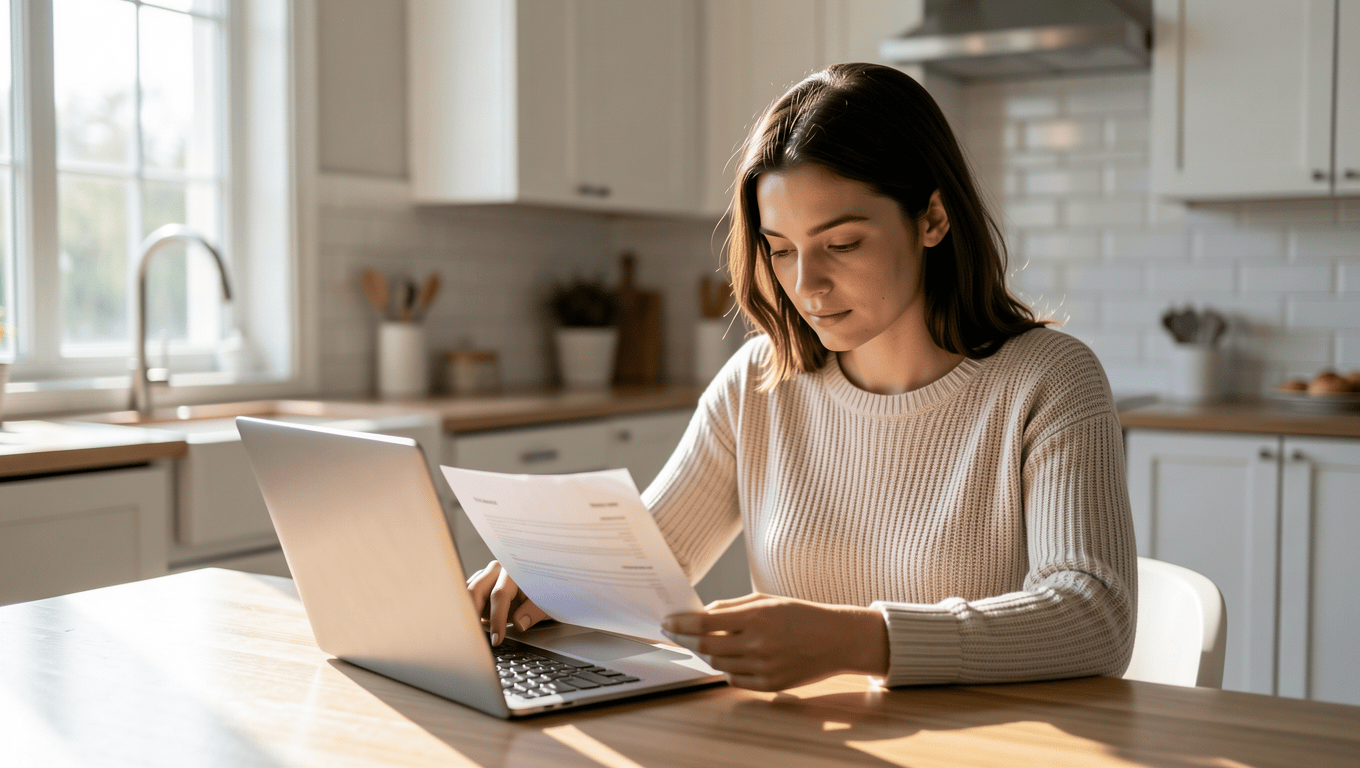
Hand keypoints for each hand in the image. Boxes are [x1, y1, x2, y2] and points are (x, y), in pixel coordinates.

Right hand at [466, 560, 549, 644]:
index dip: (497, 619)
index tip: (497, 639)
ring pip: (467, 595)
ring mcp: (484, 576)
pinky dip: (467, 614)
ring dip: (468, 614)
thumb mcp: (544, 602)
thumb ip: (533, 611)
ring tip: (473, 634)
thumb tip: (519, 623)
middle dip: (472, 615)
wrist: (538, 584)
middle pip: (475, 591)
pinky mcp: (478, 586)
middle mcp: (495, 571)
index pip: (499, 595)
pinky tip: (473, 628)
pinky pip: (466, 599)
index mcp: (512, 571)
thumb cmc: (541, 592)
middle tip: (474, 637)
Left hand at [661, 593, 888, 690]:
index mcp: (757, 617)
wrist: (837, 639)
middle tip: (677, 633)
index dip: (681, 624)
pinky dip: (727, 669)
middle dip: (686, 639)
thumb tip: (701, 614)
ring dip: (707, 653)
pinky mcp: (770, 685)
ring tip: (705, 643)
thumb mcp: (766, 600)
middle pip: (706, 647)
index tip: (667, 622)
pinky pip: (735, 680)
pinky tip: (731, 658)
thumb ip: (732, 607)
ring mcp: (764, 668)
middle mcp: (758, 644)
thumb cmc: (801, 615)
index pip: (705, 623)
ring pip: (718, 664)